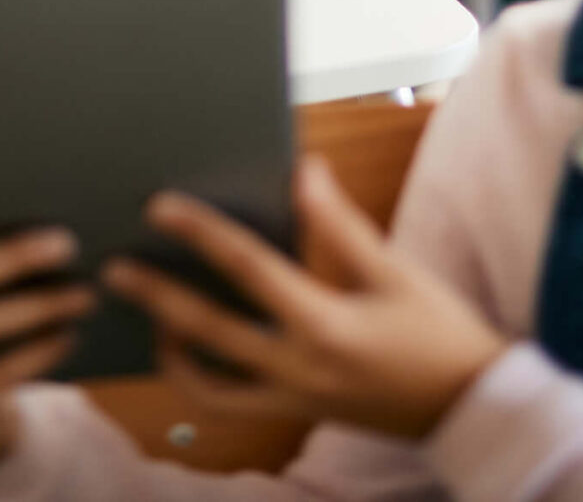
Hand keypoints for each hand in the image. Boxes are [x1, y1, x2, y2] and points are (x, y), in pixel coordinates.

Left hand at [104, 156, 509, 443]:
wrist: (469, 407)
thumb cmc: (439, 333)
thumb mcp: (397, 272)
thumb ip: (341, 224)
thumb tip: (302, 170)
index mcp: (325, 326)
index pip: (247, 270)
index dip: (200, 233)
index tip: (160, 206)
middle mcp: (298, 369)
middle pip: (206, 333)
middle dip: (155, 297)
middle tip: (113, 269)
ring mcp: (291, 398)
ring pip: (207, 386)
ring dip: (170, 351)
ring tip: (149, 313)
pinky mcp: (292, 411)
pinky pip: (228, 401)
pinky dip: (200, 376)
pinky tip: (188, 344)